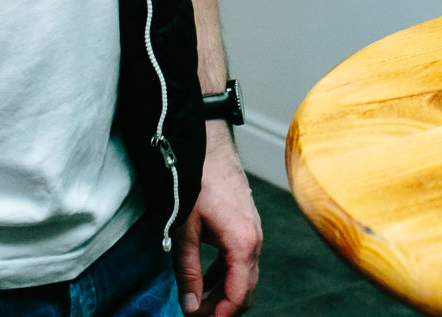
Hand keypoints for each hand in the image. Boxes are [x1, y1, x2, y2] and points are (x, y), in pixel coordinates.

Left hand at [176, 124, 260, 315]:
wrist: (209, 142)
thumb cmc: (198, 179)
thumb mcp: (186, 229)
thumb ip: (189, 270)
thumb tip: (190, 306)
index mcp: (244, 243)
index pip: (239, 295)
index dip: (220, 316)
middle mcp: (255, 239)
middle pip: (245, 290)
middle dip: (222, 310)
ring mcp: (254, 231)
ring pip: (244, 276)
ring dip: (222, 294)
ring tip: (196, 304)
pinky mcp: (246, 224)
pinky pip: (241, 260)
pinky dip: (225, 275)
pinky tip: (204, 278)